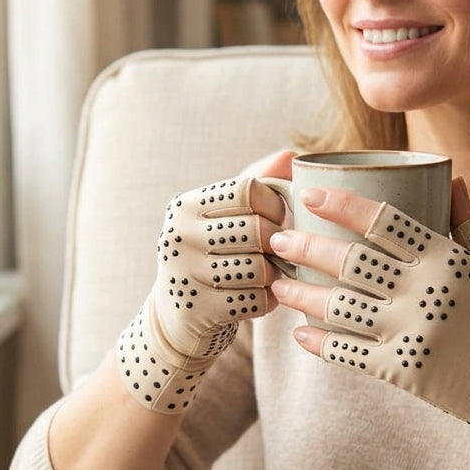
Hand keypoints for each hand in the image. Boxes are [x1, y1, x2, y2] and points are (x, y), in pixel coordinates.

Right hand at [117, 153, 290, 413]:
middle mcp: (178, 235)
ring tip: (268, 275)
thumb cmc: (214, 255)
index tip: (275, 219)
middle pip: (258, 229)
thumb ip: (258, 183)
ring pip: (260, 268)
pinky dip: (267, 301)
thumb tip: (291, 155)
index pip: (249, 190)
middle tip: (277, 251)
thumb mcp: (225, 216)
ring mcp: (185, 274)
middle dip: (279, 243)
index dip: (274, 205)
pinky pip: (256, 301)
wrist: (177, 314)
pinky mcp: (198, 310)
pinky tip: (258, 297)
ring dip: (274, 275)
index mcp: (186, 205)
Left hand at [270, 181, 469, 469]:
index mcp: (448, 259)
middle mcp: (426, 291)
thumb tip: (450, 176)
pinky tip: (300, 333)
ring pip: (340, 306)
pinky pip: (348, 352)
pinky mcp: (404, 370)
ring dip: (301, 293)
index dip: (342, 204)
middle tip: (277, 238)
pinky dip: (319, 342)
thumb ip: (468, 221)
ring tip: (277, 283)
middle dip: (306, 246)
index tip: (310, 194)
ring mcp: (412, 332)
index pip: (383, 221)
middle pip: (350, 261)